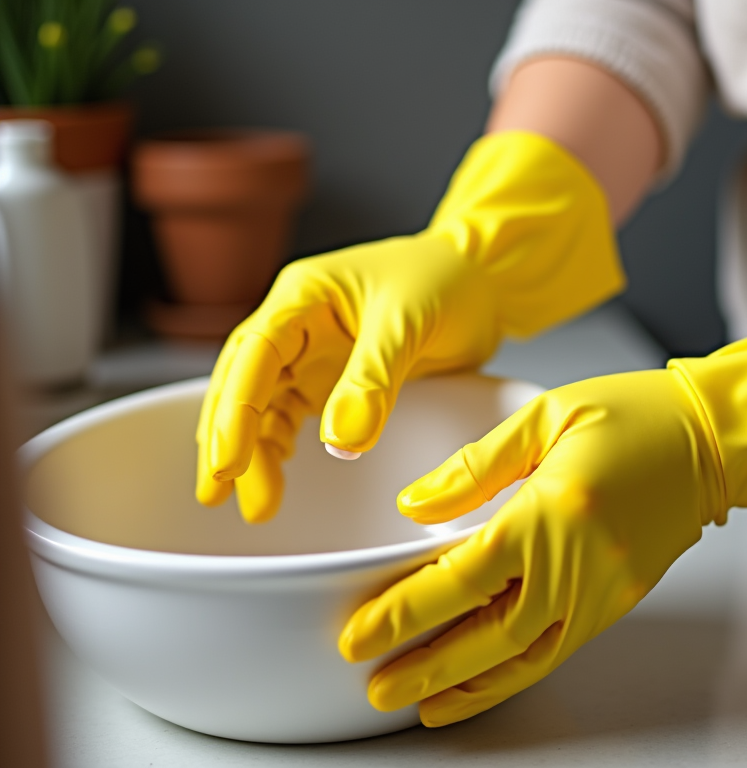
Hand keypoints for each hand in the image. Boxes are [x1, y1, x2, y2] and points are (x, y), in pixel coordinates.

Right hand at [195, 131, 623, 522]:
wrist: (482, 280)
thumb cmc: (446, 278)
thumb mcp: (408, 322)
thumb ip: (374, 378)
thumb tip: (340, 439)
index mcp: (304, 295)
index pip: (254, 354)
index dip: (234, 408)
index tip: (227, 460)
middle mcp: (298, 323)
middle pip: (245, 383)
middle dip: (229, 439)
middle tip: (219, 494)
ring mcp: (312, 353)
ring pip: (264, 406)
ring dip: (254, 453)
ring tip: (255, 505)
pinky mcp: (334, 379)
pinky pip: (294, 416)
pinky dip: (280, 448)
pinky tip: (273, 478)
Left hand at [339, 290, 746, 726]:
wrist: (712, 436)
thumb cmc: (633, 413)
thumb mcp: (544, 416)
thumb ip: (475, 466)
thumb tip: (415, 507)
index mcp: (555, 510)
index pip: (464, 576)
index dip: (405, 612)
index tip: (361, 634)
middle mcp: (581, 562)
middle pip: (490, 633)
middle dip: (426, 665)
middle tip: (374, 683)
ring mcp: (605, 589)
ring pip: (526, 657)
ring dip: (468, 686)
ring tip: (418, 704)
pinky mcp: (619, 600)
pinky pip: (560, 651)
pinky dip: (515, 676)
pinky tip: (482, 686)